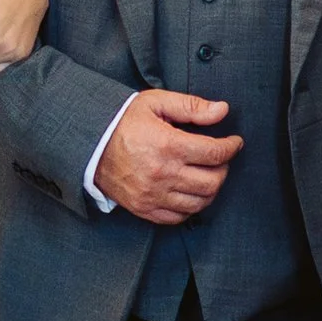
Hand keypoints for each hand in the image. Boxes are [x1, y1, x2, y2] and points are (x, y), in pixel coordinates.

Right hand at [94, 90, 240, 224]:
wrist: (88, 143)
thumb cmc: (122, 121)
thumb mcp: (155, 103)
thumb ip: (191, 106)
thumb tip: (222, 111)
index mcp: (168, 145)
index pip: (215, 153)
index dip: (231, 147)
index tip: (234, 142)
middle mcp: (163, 174)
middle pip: (212, 182)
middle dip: (223, 169)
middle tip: (220, 159)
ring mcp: (153, 195)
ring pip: (199, 202)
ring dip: (210, 189)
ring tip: (207, 175)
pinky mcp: (143, 208)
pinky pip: (178, 217)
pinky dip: (190, 207)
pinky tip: (189, 191)